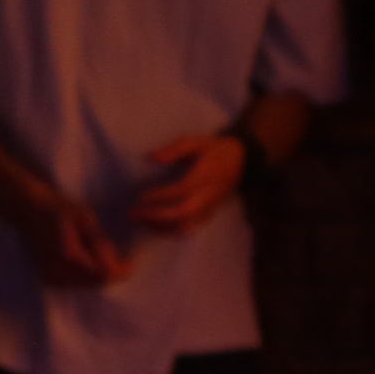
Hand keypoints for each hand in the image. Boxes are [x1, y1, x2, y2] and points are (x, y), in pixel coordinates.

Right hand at [10, 188, 132, 287]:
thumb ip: (100, 243)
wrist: (27, 209)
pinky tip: (92, 260)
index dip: (121, 271)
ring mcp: (50, 277)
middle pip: (96, 282)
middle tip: (123, 259)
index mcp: (67, 255)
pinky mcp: (48, 278)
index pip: (102, 274)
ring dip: (101, 274)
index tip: (132, 261)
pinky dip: (89, 275)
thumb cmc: (58, 209)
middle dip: (113, 273)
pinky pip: (76, 282)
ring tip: (107, 256)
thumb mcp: (86, 219)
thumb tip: (119, 264)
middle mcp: (57, 271)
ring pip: (87, 284)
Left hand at [129, 132, 247, 235]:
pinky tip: (156, 225)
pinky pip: (190, 228)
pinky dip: (171, 231)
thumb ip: (173, 150)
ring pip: (186, 226)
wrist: (241, 160)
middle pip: (181, 214)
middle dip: (155, 216)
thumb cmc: (214, 149)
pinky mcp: (209, 214)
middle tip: (133, 213)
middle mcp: (207, 196)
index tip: (140, 196)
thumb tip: (150, 158)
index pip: (180, 191)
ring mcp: (209, 207)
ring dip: (162, 228)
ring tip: (142, 221)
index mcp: (203, 177)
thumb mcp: (194, 142)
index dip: (159, 196)